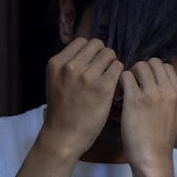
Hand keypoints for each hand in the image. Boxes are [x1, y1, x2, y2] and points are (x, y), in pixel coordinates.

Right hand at [43, 37, 124, 156]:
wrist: (64, 135)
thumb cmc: (62, 110)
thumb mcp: (56, 81)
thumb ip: (68, 65)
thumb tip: (88, 52)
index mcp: (56, 63)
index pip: (82, 41)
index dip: (91, 51)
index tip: (93, 62)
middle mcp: (71, 67)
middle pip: (98, 45)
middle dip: (103, 55)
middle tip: (104, 70)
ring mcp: (87, 77)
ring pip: (110, 54)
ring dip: (113, 64)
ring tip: (110, 78)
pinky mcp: (103, 88)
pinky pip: (119, 68)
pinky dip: (120, 74)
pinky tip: (115, 85)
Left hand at [119, 58, 176, 172]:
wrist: (152, 158)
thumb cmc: (161, 140)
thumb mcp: (175, 116)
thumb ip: (170, 98)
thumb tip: (158, 82)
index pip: (168, 67)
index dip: (155, 71)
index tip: (147, 81)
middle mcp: (169, 92)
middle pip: (154, 62)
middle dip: (142, 69)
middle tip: (135, 82)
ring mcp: (152, 95)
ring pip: (139, 66)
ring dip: (130, 73)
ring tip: (126, 88)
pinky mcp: (135, 100)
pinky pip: (125, 77)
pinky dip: (120, 82)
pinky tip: (120, 95)